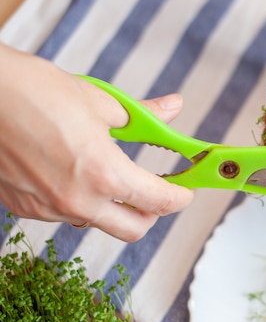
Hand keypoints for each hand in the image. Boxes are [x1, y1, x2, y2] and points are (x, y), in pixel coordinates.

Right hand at [0, 43, 193, 241]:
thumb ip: (144, 116)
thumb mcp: (101, 102)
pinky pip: (64, 215)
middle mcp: (78, 200)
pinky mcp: (24, 208)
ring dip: (112, 207)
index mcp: (104, 174)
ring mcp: (48, 208)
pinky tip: (71, 173)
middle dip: (152, 213)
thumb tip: (173, 108)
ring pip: (97, 222)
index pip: (159, 201)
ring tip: (107, 174)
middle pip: (134, 230)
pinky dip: (79, 201)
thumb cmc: (33, 91)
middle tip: (154, 191)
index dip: (180, 198)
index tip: (185, 192)